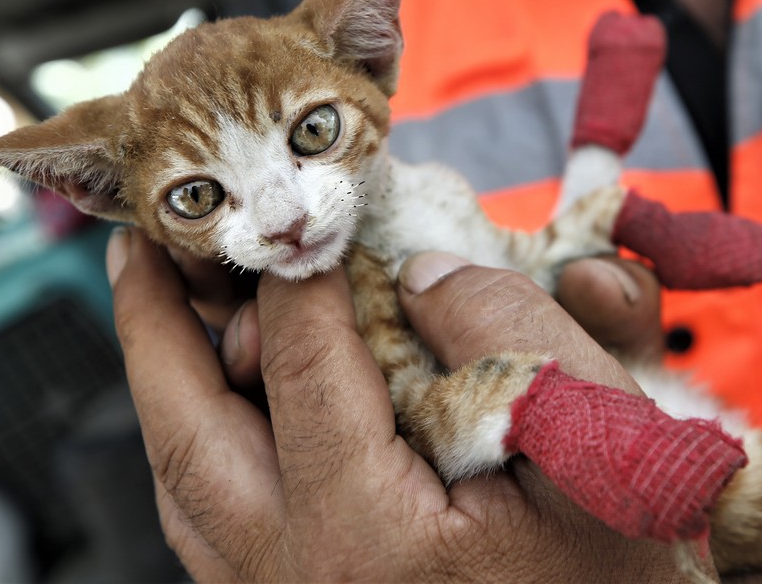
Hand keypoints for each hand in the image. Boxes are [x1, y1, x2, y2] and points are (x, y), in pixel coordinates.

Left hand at [107, 229, 678, 581]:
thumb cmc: (620, 571)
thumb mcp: (595, 431)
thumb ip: (508, 330)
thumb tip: (417, 274)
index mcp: (372, 538)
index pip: (302, 369)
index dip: (293, 279)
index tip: (296, 215)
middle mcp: (300, 583)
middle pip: (188, 435)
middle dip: (155, 328)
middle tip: (141, 248)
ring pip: (185, 488)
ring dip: (167, 388)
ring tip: (163, 310)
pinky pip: (215, 529)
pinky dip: (204, 450)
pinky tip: (224, 405)